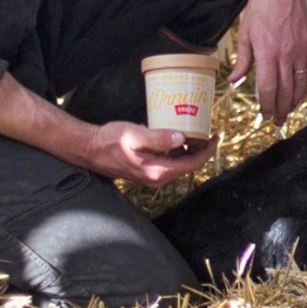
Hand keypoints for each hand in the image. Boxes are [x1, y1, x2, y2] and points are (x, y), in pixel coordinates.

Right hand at [88, 120, 214, 185]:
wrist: (90, 149)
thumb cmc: (109, 141)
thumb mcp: (136, 135)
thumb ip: (159, 138)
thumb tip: (181, 138)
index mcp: (157, 171)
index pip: (191, 164)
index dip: (207, 151)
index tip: (216, 137)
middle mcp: (156, 177)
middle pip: (187, 164)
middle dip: (200, 149)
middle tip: (208, 130)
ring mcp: (151, 174)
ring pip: (178, 162)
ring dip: (189, 149)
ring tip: (196, 130)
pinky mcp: (146, 169)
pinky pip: (168, 161)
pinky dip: (177, 149)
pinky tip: (177, 135)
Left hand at [230, 0, 306, 124]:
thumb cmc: (259, 8)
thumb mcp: (245, 34)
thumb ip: (242, 60)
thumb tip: (234, 81)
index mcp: (267, 52)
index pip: (268, 88)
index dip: (266, 104)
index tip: (264, 114)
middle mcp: (287, 54)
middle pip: (285, 90)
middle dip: (281, 109)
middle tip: (277, 121)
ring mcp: (301, 49)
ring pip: (301, 83)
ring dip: (294, 101)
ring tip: (288, 111)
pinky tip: (301, 93)